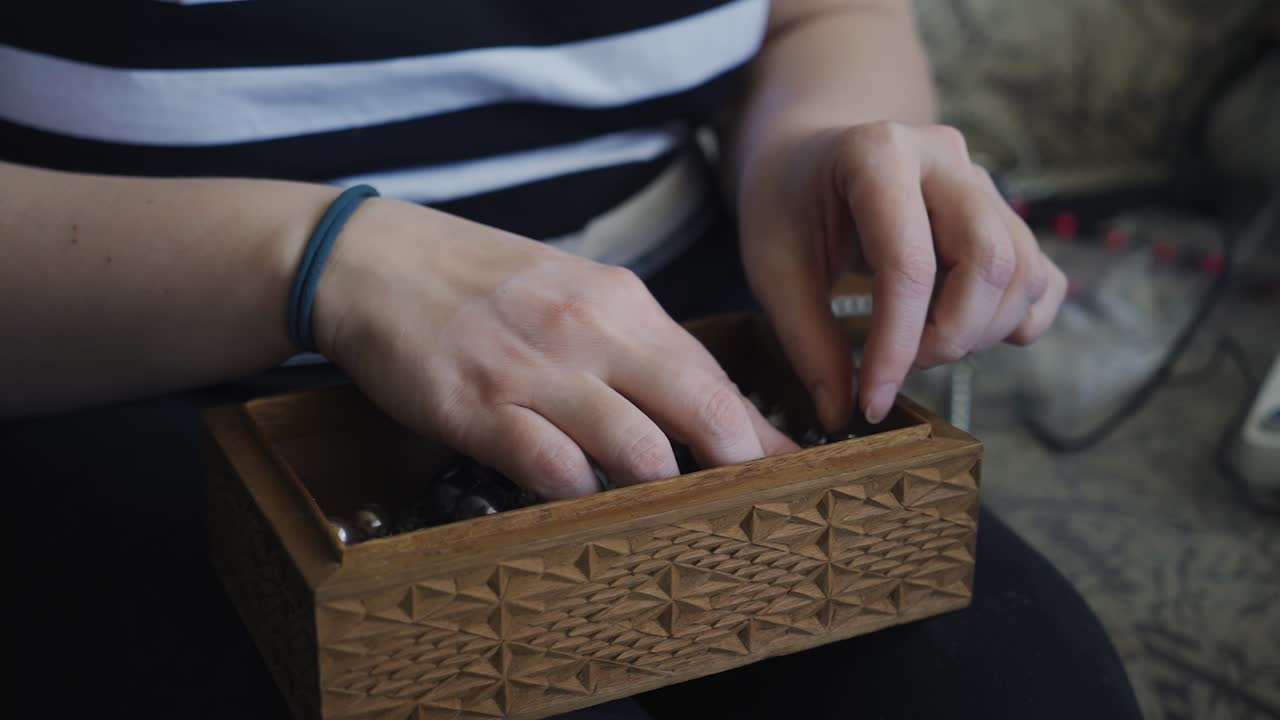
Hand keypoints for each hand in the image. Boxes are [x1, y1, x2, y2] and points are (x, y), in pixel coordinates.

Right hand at [313, 198, 794, 498]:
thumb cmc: (479, 282)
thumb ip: (634, 346)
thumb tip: (702, 408)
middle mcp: (588, 330)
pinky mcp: (477, 407)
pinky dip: (580, 495)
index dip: (758, 433)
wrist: (370, 259)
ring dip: (661, 493)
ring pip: (636, 449)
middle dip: (736, 468)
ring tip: (668, 520)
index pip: (712, 375)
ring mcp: (533, 370)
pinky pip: (552, 467)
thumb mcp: (570, 292)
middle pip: (697, 410)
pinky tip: (581, 502)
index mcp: (619, 300)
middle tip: (750, 510)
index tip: (787, 472)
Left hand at [739, 121, 1065, 428]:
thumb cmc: (786, 206)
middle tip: (901, 365)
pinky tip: (966, 332)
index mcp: (878, 154)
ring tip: (921, 345)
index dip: (896, 345)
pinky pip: (1041, 275)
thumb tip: (841, 414)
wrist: (807, 157)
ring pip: (1022, 270)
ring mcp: (982, 181)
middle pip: (990, 260)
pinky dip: (1017, 320)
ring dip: (981, 332)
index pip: (909, 264)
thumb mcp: (771, 268)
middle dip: (951, 335)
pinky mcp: (1002, 213)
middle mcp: (943, 157)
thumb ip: (806, 340)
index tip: (872, 401)